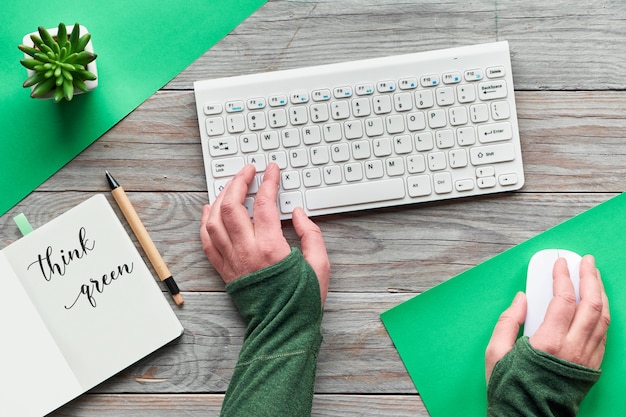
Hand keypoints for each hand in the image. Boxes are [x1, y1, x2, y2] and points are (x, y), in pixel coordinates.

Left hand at [200, 163, 329, 303]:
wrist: (282, 330)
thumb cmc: (302, 301)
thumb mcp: (320, 265)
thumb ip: (311, 234)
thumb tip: (297, 213)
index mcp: (271, 249)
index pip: (265, 204)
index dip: (268, 182)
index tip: (271, 170)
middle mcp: (246, 252)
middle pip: (232, 206)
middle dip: (238, 182)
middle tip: (248, 171)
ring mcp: (232, 261)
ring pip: (214, 220)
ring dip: (221, 198)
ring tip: (231, 186)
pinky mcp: (224, 271)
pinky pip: (207, 241)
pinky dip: (206, 222)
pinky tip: (210, 210)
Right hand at [485, 255, 609, 380]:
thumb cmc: (510, 388)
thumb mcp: (496, 352)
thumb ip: (509, 321)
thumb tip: (522, 298)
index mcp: (548, 343)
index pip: (563, 300)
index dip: (563, 277)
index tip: (560, 263)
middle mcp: (573, 349)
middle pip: (591, 305)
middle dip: (590, 279)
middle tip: (587, 261)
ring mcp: (586, 359)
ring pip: (603, 319)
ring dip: (600, 294)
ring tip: (595, 277)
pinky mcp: (591, 367)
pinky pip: (604, 335)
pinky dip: (603, 315)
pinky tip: (598, 305)